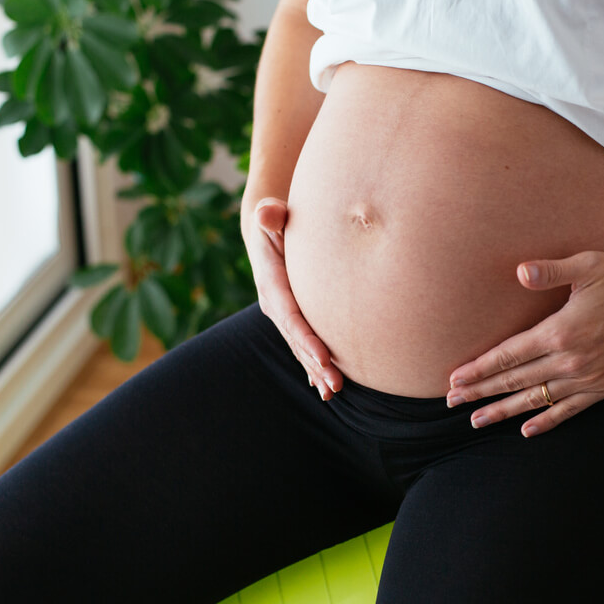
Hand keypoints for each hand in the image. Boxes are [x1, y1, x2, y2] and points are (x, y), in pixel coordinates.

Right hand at [247, 197, 341, 400]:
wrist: (268, 233)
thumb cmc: (277, 221)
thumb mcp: (271, 216)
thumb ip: (271, 215)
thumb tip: (267, 213)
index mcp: (271, 283)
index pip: (291, 316)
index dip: (307, 338)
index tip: (326, 357)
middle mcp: (274, 304)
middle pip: (297, 339)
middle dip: (315, 363)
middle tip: (336, 385)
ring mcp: (282, 314)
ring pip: (300, 346)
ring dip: (315, 370)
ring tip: (333, 391)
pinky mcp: (292, 318)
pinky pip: (302, 345)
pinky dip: (312, 367)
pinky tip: (323, 387)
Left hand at [445, 251, 603, 437]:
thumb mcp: (588, 265)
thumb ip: (550, 271)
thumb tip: (519, 272)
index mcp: (560, 332)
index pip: (508, 356)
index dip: (479, 369)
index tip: (454, 379)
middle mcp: (570, 360)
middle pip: (515, 381)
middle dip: (480, 392)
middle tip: (452, 402)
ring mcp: (587, 378)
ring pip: (536, 399)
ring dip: (504, 411)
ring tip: (478, 420)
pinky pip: (569, 410)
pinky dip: (546, 421)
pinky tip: (527, 430)